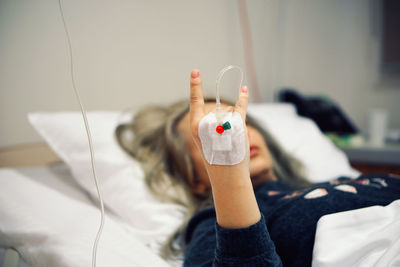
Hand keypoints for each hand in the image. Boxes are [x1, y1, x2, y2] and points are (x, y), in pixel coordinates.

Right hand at [189, 69, 260, 227]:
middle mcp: (206, 122)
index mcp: (195, 126)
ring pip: (229, 112)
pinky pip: (240, 107)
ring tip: (231, 141)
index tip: (196, 71)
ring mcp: (222, 122)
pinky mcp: (237, 125)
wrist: (227, 177)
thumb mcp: (207, 140)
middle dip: (223, 120)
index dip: (195, 86)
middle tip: (223, 140)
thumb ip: (213, 122)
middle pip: (217, 110)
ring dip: (233, 123)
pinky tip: (244, 88)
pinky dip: (243, 98)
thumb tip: (232, 107)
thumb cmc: (216, 159)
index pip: (195, 101)